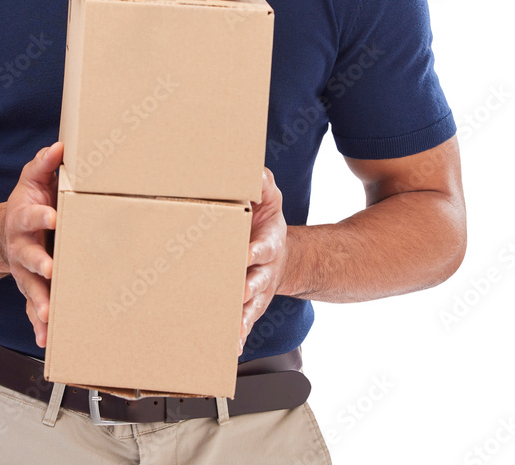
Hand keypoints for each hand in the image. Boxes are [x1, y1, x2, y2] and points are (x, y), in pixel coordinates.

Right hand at [3, 141, 63, 347]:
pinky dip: (38, 323)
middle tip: (50, 270)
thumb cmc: (28, 202)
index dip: (41, 215)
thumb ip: (44, 164)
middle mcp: (20, 247)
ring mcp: (23, 270)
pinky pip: (33, 306)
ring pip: (30, 288)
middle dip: (39, 264)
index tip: (53, 216)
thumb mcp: (32, 179)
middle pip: (28, 258)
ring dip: (38, 301)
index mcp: (23, 219)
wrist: (6, 231)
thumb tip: (60, 146)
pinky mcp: (31, 286)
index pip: (31, 215)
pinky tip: (45, 338)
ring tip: (48, 315)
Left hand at [239, 166, 287, 354]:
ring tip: (234, 330)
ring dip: (243, 317)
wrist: (281, 254)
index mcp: (269, 243)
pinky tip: (233, 345)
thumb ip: (263, 184)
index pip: (263, 248)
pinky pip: (245, 320)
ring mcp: (258, 290)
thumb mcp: (270, 199)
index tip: (247, 254)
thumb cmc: (267, 223)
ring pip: (251, 306)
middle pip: (257, 281)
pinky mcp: (250, 304)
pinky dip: (240, 333)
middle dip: (248, 288)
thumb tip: (256, 170)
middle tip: (240, 292)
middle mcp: (265, 270)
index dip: (255, 251)